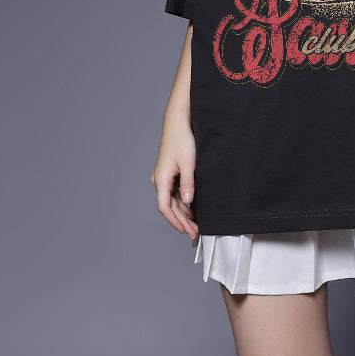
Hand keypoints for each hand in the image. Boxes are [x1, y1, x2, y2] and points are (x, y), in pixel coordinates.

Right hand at [151, 107, 197, 238]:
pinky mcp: (169, 174)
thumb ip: (188, 184)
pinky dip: (182, 203)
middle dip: (181, 221)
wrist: (178, 123)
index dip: (175, 221)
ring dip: (183, 214)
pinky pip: (174, 193)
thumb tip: (187, 202)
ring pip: (172, 201)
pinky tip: (192, 210)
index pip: (165, 207)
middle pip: (169, 207)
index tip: (185, 231)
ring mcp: (164, 177)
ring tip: (195, 225)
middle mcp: (160, 180)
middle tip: (194, 232)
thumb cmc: (182, 140)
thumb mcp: (188, 163)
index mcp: (162, 179)